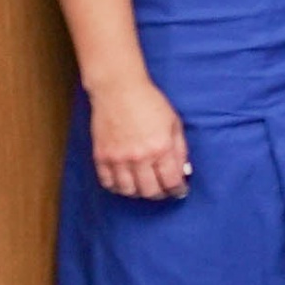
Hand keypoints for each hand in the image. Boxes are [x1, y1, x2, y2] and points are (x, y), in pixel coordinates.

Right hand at [90, 81, 188, 200]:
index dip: (178, 190)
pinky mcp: (101, 156)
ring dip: (139, 192)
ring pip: (128, 191)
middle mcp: (140, 157)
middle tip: (163, 191)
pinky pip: (108, 183)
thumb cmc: (150, 103)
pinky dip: (118, 187)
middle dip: (160, 194)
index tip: (180, 192)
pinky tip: (125, 183)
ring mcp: (118, 158)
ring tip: (145, 187)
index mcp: (161, 148)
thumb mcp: (174, 124)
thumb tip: (183, 172)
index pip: (171, 181)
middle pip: (150, 191)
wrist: (119, 90)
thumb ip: (180, 150)